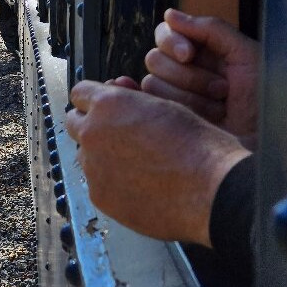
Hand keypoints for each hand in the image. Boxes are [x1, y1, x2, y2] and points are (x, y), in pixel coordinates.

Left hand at [66, 81, 250, 246]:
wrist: (212, 190)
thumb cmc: (198, 147)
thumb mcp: (165, 106)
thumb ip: (132, 100)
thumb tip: (116, 91)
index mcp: (108, 105)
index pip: (80, 93)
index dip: (94, 100)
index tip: (101, 107)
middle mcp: (92, 133)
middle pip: (74, 123)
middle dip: (91, 125)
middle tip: (116, 134)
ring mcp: (93, 167)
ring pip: (85, 155)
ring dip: (101, 156)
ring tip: (136, 164)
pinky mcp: (100, 196)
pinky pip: (97, 183)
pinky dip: (111, 182)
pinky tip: (138, 185)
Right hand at [142, 9, 259, 147]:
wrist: (268, 141)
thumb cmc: (265, 99)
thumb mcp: (246, 55)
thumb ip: (210, 29)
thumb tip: (169, 15)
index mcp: (202, 53)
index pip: (165, 35)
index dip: (173, 42)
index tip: (189, 55)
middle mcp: (184, 73)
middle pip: (155, 59)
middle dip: (188, 76)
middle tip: (222, 90)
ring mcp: (174, 99)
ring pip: (151, 85)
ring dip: (189, 98)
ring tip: (217, 110)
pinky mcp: (167, 121)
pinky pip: (142, 106)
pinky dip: (139, 101)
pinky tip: (150, 106)